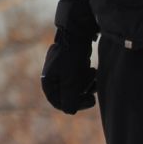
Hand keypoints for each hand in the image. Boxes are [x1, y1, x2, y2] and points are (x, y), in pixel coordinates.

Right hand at [40, 0, 97, 114]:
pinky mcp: (70, 64)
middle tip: (94, 88)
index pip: (60, 103)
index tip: (91, 100)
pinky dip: (87, 77)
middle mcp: (53, 77)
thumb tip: (70, 112)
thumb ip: (69, 98)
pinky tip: (93, 69)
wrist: (77, 32)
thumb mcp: (71, 80)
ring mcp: (61, 70)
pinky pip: (79, 78)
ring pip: (75, 86)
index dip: (76, 104)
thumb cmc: (72, 56)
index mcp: (48, 81)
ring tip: (93, 74)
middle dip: (83, 92)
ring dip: (86, 84)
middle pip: (69, 95)